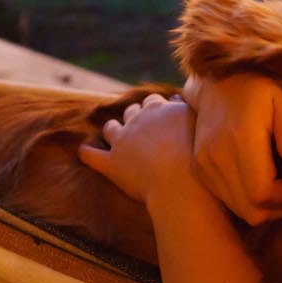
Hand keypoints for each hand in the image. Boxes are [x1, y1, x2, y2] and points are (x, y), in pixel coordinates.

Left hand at [79, 95, 199, 205]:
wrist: (182, 185)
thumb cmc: (197, 156)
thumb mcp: (197, 123)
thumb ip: (185, 107)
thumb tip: (176, 97)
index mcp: (158, 108)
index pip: (151, 101)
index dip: (154, 109)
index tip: (158, 119)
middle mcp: (137, 120)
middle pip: (131, 111)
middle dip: (134, 118)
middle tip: (141, 131)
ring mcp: (121, 141)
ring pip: (110, 128)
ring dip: (112, 130)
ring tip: (114, 137)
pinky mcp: (111, 163)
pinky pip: (90, 155)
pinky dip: (86, 152)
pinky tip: (84, 151)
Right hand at [185, 74, 281, 225]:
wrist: (214, 84)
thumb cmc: (255, 90)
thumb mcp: (281, 101)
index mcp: (241, 138)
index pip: (261, 192)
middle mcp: (218, 156)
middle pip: (250, 209)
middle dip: (275, 207)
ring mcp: (205, 164)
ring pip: (239, 209)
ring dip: (261, 206)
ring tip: (274, 186)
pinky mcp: (199, 169)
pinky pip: (227, 200)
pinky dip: (245, 199)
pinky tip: (255, 181)